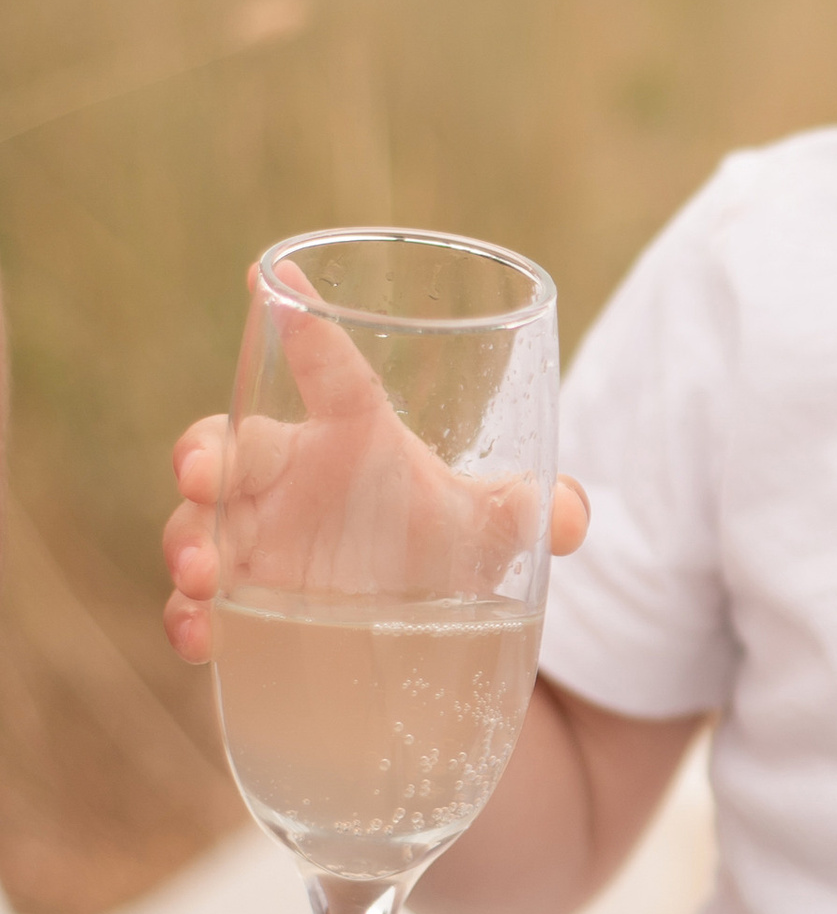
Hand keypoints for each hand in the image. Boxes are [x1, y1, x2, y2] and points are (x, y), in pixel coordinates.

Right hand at [161, 261, 588, 661]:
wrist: (422, 633)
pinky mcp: (242, 603)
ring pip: (200, 522)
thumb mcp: (494, 530)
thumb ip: (533, 512)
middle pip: (230, 444)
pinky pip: (197, 604)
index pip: (328, 367)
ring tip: (202, 574)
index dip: (302, 321)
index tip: (270, 276)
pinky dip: (188, 618)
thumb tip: (570, 516)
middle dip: (202, 453)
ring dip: (189, 540)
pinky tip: (197, 638)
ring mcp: (257, 540)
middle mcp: (290, 478)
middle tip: (199, 474)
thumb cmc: (443, 551)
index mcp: (351, 435)